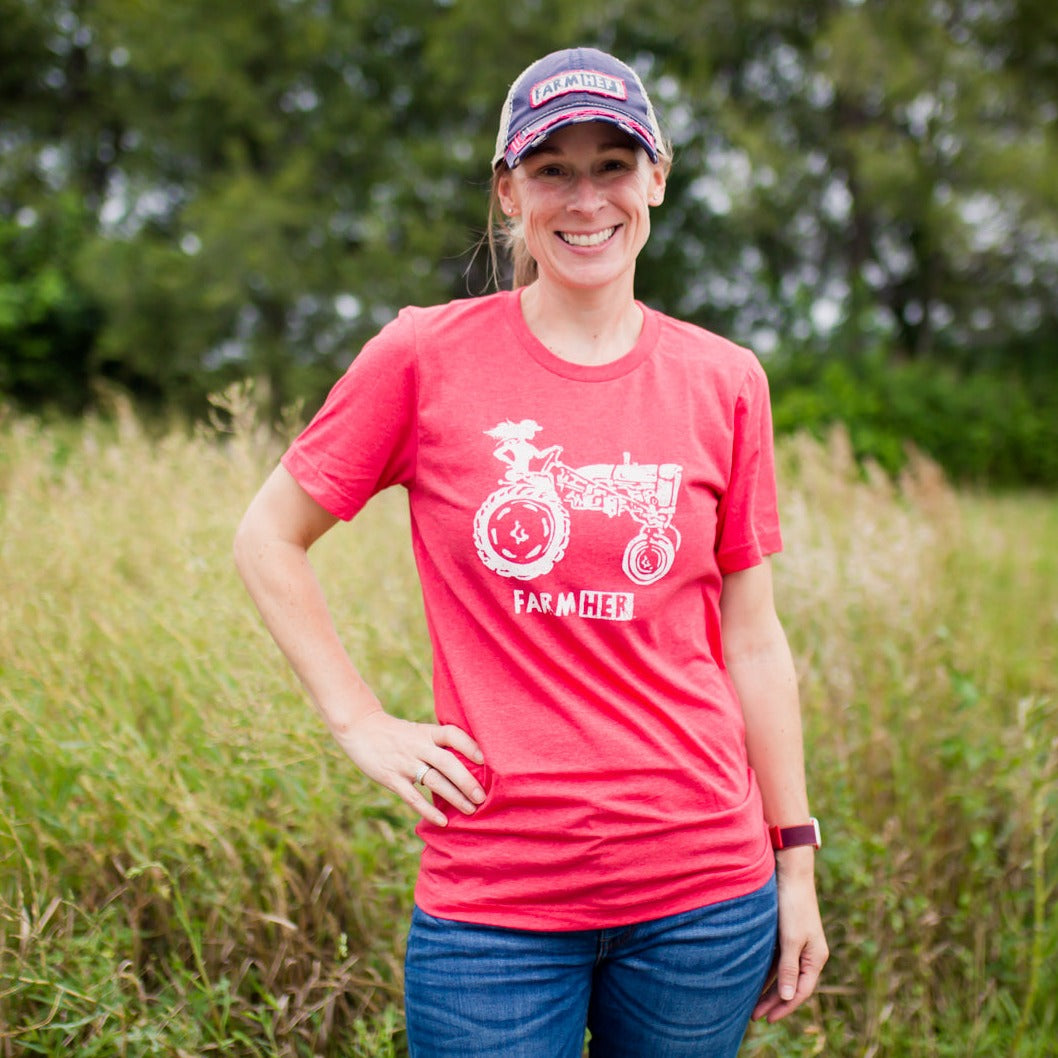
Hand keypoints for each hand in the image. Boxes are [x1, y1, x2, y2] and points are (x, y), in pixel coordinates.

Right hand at [336, 709, 485, 827]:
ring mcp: (404, 763)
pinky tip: (442, 821)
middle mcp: (418, 746)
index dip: (469, 745)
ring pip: (434, 781)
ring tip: (470, 810)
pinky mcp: (391, 778)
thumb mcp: (417, 731)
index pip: (452, 734)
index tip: (484, 759)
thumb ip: (436, 745)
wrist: (360, 729)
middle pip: (447, 762)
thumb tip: (465, 763)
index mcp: (426, 732)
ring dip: (454, 797)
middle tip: (481, 797)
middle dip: (466, 781)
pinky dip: (428, 810)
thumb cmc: (395, 733)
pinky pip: (413, 797)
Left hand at [753, 853, 827, 1022]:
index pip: (801, 991)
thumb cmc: (792, 905)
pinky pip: (776, 961)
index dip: (784, 1007)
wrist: (790, 873)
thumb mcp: (790, 938)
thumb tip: (788, 998)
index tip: (767, 1019)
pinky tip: (751, 980)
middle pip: (791, 986)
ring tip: (751, 1004)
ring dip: (768, 989)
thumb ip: (789, 968)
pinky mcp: (786, 935)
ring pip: (782, 974)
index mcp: (816, 957)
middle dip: (774, 1002)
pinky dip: (765, 972)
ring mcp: (797, 945)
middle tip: (754, 1017)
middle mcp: (808, 954)